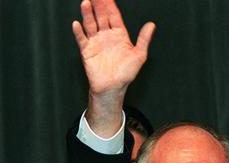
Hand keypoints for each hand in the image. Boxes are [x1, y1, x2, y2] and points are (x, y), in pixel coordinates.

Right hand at [72, 0, 154, 135]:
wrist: (113, 88)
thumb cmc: (125, 74)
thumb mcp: (139, 56)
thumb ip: (144, 39)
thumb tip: (151, 25)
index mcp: (119, 35)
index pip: (114, 16)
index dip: (111, 5)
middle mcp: (106, 36)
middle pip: (101, 16)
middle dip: (98, 5)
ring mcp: (96, 42)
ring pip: (90, 24)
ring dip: (87, 14)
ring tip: (86, 3)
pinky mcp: (87, 51)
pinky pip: (82, 39)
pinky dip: (79, 32)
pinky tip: (77, 24)